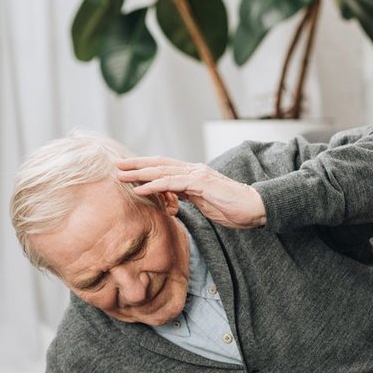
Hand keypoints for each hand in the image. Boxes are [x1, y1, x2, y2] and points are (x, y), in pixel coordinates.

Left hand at [117, 157, 266, 229]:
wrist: (255, 208)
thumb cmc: (233, 208)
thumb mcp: (205, 203)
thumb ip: (188, 198)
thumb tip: (172, 200)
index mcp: (194, 175)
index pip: (165, 167)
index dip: (145, 167)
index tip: (127, 170)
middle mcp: (194, 170)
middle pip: (159, 164)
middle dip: (136, 165)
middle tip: (116, 166)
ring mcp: (198, 175)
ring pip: (162, 170)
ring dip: (139, 173)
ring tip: (121, 175)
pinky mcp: (201, 183)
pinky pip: (172, 183)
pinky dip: (154, 185)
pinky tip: (140, 189)